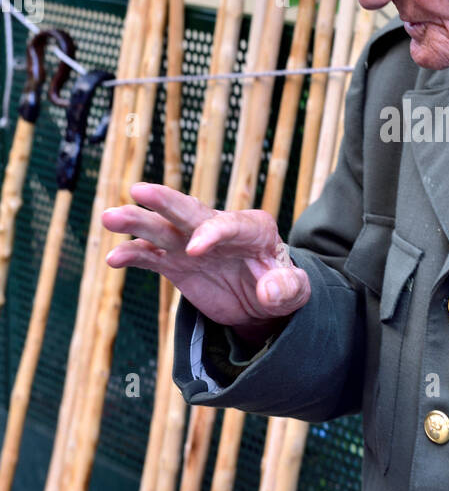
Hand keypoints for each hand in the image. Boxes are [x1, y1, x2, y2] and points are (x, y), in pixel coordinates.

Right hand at [102, 182, 309, 339]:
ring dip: (137, 223)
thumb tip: (268, 292)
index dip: (211, 233)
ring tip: (109, 217)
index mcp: (252, 227)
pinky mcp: (176, 262)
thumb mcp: (297, 291)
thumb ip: (288, 289)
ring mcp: (192, 244)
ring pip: (162, 229)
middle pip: (189, 211)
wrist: (262, 300)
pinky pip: (150, 257)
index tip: (194, 251)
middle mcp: (217, 228)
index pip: (229, 224)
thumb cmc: (282, 287)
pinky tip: (113, 258)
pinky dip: (132, 256)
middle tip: (139, 190)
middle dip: (166, 201)